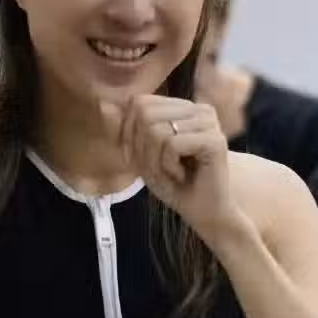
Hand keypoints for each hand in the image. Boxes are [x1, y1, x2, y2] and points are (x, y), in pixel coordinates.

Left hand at [100, 96, 248, 250]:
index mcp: (183, 107)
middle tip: (157, 170)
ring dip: (154, 161)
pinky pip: (171, 145)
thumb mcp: (142, 155)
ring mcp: (209, 122)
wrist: (205, 214)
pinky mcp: (214, 140)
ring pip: (157, 130)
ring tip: (171, 174)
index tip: (139, 158)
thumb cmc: (175, 185)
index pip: (140, 102)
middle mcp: (199, 109)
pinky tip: (181, 176)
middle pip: (145, 115)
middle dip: (141, 149)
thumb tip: (102, 103)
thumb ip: (125, 129)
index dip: (129, 131)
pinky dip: (167, 167)